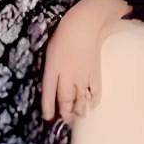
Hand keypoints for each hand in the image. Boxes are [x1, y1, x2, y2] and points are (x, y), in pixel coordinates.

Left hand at [42, 5, 102, 124]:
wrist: (85, 24)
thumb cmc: (65, 34)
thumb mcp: (51, 51)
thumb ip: (51, 69)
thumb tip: (53, 84)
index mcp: (53, 68)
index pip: (48, 93)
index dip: (48, 107)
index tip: (48, 118)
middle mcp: (67, 75)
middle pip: (65, 99)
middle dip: (65, 113)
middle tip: (65, 120)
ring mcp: (83, 75)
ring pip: (80, 100)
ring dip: (78, 111)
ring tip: (77, 117)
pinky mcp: (96, 73)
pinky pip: (95, 92)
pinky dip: (93, 101)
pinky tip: (91, 104)